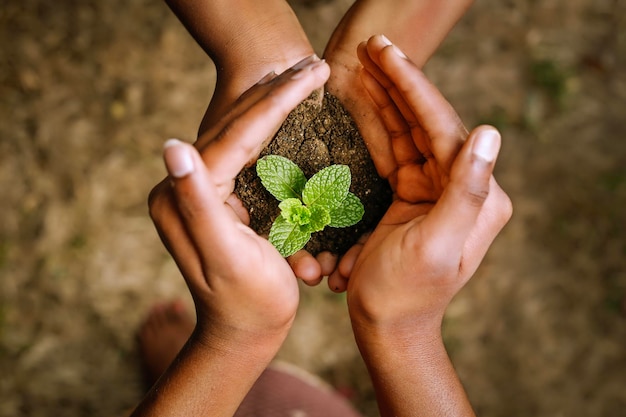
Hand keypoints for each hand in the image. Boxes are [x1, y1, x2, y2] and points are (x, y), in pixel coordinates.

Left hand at [148, 57, 329, 345]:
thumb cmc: (247, 302)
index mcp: (183, 195)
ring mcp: (198, 189)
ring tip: (304, 76)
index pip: (236, 135)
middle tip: (314, 64)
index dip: (277, 102)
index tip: (314, 72)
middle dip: (276, 93)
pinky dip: (269, 127)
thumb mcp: (225, 255)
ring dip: (273, 103)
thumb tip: (171, 146)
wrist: (242, 332)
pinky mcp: (215, 196)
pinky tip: (288, 108)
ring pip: (240, 133)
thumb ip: (196, 202)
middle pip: (235, 127)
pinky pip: (245, 152)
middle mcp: (183, 185)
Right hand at [330, 36, 511, 326]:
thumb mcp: (438, 247)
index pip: (444, 128)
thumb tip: (490, 134)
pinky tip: (367, 98)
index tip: (387, 53)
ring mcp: (436, 189)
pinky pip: (396, 149)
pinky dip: (380, 122)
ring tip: (367, 62)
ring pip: (410, 131)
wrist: (389, 326)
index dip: (414, 88)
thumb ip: (466, 192)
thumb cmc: (407, 294)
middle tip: (373, 46)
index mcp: (476, 196)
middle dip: (400, 83)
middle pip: (427, 123)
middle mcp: (462, 187)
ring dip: (389, 96)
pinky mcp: (412, 194)